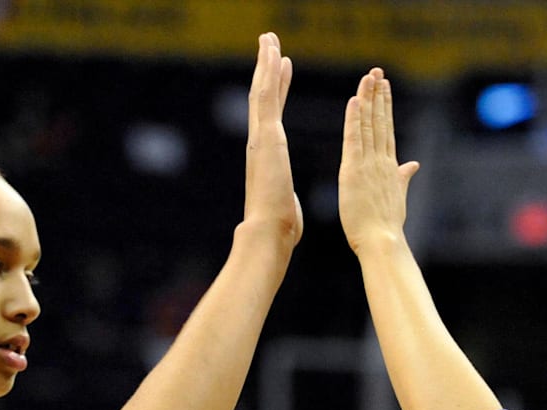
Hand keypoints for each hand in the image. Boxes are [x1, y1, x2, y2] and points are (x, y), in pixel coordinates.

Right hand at [243, 32, 302, 247]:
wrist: (268, 233)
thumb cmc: (279, 228)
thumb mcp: (286, 203)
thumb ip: (284, 197)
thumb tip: (286, 206)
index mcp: (268, 155)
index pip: (272, 114)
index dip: (277, 90)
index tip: (282, 69)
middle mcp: (260, 142)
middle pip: (262, 98)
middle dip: (265, 69)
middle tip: (269, 44)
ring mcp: (260, 138)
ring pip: (260, 91)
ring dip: (264, 63)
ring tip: (269, 39)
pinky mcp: (265, 138)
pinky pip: (265, 98)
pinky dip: (268, 74)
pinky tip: (273, 54)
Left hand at [339, 68, 420, 254]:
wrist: (383, 241)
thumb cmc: (387, 226)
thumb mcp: (398, 198)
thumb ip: (403, 177)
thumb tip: (413, 164)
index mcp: (390, 168)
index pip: (386, 131)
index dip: (385, 107)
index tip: (385, 87)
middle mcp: (381, 161)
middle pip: (380, 121)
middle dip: (378, 95)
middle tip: (377, 72)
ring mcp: (369, 164)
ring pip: (369, 124)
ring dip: (368, 99)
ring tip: (369, 77)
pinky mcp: (354, 170)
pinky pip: (354, 139)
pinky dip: (354, 119)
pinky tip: (355, 101)